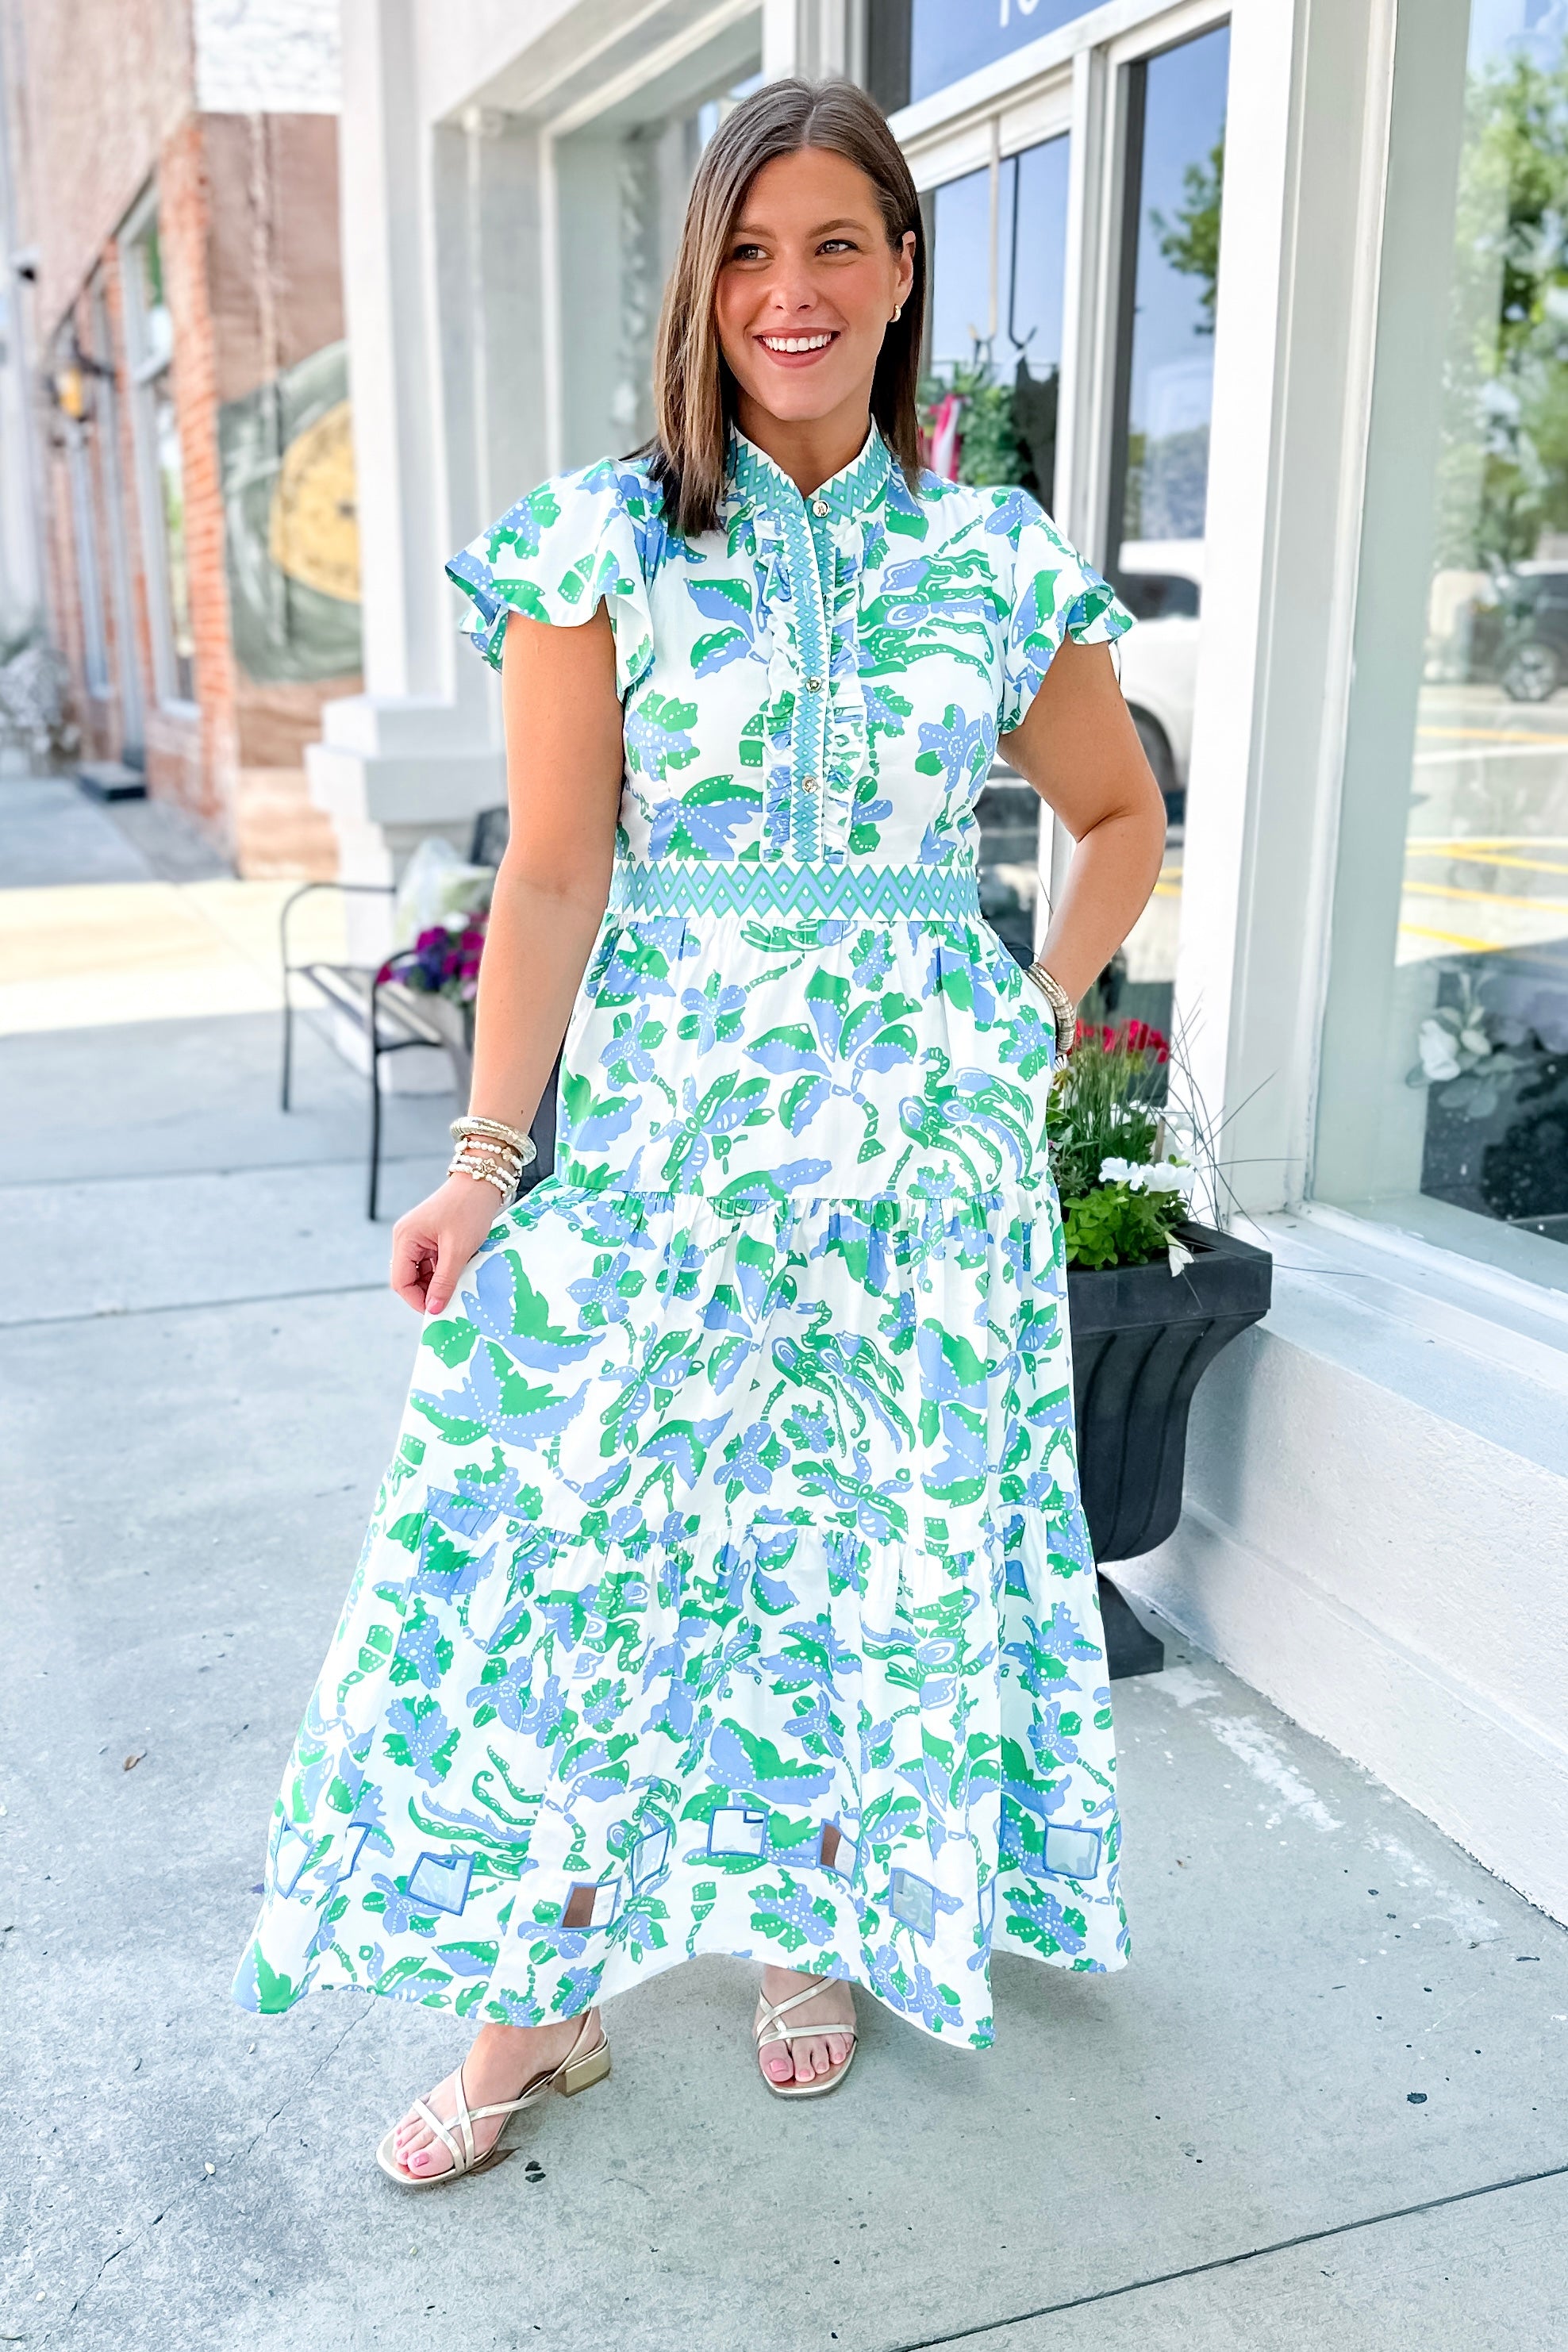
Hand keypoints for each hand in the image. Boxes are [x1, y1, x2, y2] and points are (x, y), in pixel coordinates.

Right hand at [390, 1174, 506, 1316]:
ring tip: (459, 1282)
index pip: (401, 1282)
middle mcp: (405, 1238)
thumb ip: (444, 1282)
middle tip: (451, 1300)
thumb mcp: (458, 1251)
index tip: (439, 1311)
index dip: (418, 1300)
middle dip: (428, 1291)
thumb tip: (434, 1309)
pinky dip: (443, 1271)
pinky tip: (459, 1271)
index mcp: (405, 1238)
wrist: (482, 1182)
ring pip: (421, 1273)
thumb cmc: (469, 1210)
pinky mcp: (428, 1237)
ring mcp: (416, 1237)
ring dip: (437, 1282)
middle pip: (409, 1279)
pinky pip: (430, 1263)